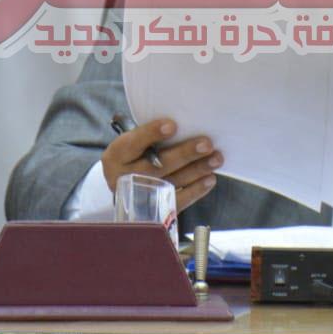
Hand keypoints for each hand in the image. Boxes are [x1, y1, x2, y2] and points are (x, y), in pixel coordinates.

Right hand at [101, 119, 221, 210]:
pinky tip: (210, 179)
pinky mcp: (155, 210)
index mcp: (116, 156)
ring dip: (197, 170)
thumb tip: (186, 123)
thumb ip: (151, 136)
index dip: (151, 134)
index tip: (172, 125)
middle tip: (207, 143)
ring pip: (171, 182)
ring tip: (216, 158)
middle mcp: (124, 177)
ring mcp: (140, 196)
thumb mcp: (134, 142)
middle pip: (157, 166)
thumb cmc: (137, 154)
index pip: (133, 143)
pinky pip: (178, 201)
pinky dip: (196, 190)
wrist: (126, 186)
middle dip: (184, 154)